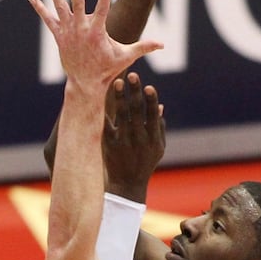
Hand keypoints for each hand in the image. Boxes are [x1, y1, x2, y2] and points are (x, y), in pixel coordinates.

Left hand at [29, 0, 162, 92]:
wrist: (86, 83)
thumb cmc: (107, 69)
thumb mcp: (126, 57)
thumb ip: (143, 47)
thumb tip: (163, 44)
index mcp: (97, 32)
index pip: (103, 9)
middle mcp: (81, 29)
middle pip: (77, 4)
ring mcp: (69, 32)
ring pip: (60, 8)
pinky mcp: (59, 37)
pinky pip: (49, 21)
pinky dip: (41, 10)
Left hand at [104, 72, 164, 201]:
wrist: (127, 184)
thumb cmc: (145, 163)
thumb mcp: (158, 148)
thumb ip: (159, 128)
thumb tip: (159, 105)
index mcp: (153, 139)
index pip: (152, 116)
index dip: (151, 100)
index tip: (148, 86)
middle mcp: (139, 139)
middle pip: (136, 112)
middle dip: (134, 93)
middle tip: (132, 75)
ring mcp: (123, 142)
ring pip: (121, 116)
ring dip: (119, 97)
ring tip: (117, 81)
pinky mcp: (109, 144)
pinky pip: (107, 124)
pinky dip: (105, 110)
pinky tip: (101, 97)